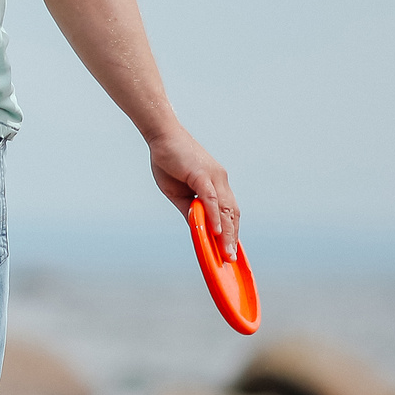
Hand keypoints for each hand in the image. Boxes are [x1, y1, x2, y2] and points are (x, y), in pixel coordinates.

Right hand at [148, 129, 240, 259]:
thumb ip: (190, 210)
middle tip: (230, 258)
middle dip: (233, 237)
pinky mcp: (202, 175)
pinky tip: (217, 232)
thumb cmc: (169, 161)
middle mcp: (221, 181)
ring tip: (227, 252)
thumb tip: (198, 229)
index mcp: (216, 184)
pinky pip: (212, 199)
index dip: (232, 231)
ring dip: (227, 233)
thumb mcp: (178, 192)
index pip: (229, 212)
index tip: (231, 250)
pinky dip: (215, 216)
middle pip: (232, 214)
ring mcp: (214, 177)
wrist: (162, 136)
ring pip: (225, 209)